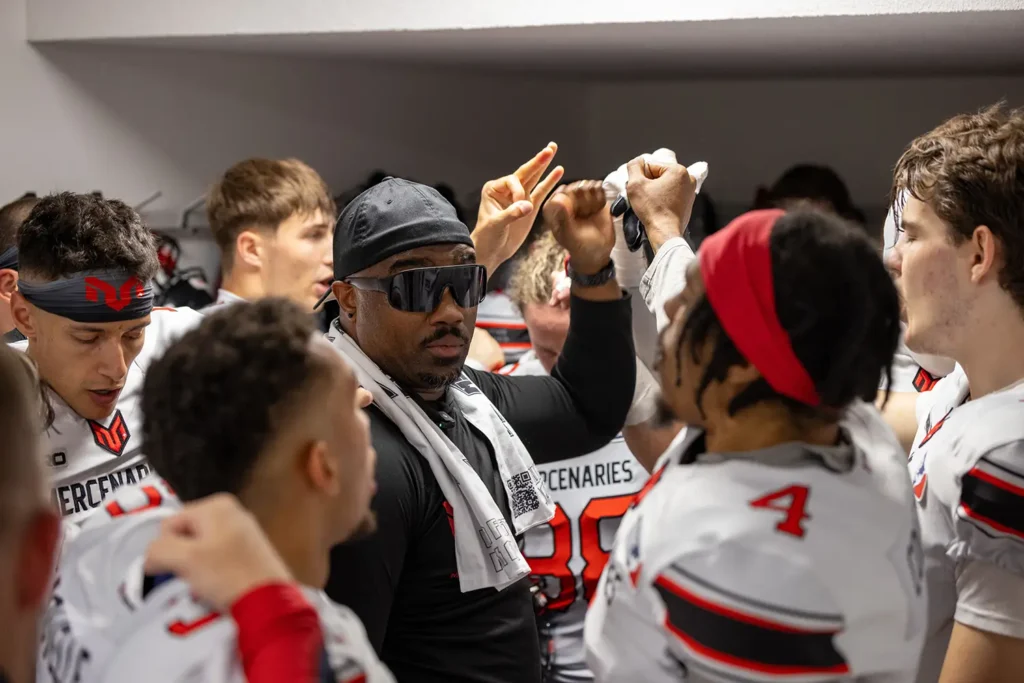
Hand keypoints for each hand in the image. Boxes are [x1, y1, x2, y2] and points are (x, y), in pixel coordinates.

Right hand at [144, 494, 292, 611]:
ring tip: (205, 583)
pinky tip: (219, 585)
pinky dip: (211, 572)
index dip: (164, 549)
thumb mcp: (185, 559)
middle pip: (184, 535)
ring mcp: (243, 531)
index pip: (169, 524)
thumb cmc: (229, 575)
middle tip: (190, 577)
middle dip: (180, 557)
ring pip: (199, 549)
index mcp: (217, 505)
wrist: (268, 602)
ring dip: (195, 568)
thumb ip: (158, 550)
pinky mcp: (250, 552)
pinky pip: (216, 559)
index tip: (174, 570)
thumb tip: (150, 557)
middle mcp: (232, 512)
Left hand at [472, 143, 564, 274]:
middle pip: (525, 172)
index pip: (512, 181)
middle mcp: (506, 190)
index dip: (518, 191)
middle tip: (550, 148)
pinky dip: (549, 182)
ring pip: (534, 178)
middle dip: (537, 161)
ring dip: (544, 165)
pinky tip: (558, 171)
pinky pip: (541, 191)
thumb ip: (511, 214)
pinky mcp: (529, 207)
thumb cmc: (487, 237)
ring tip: (553, 150)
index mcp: (493, 189)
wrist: (492, 251)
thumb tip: (527, 206)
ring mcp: (519, 197)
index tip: (519, 207)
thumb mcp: (496, 225)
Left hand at [543, 181, 615, 275]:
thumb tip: (559, 199)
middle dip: (584, 202)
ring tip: (591, 213)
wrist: (599, 250)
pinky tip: (598, 208)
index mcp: (552, 209)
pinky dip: (601, 198)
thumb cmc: (580, 246)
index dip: (572, 203)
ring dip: (593, 200)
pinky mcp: (592, 194)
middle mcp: (564, 200)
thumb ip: (563, 219)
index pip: (560, 194)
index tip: (578, 215)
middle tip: (586, 215)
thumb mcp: (570, 236)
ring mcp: (578, 196)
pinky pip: (598, 187)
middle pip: (575, 188)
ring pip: (587, 185)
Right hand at [625, 157, 697, 251]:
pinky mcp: (688, 202)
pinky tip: (657, 208)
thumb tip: (637, 162)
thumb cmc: (652, 210)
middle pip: (658, 175)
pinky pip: (670, 195)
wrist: (665, 233)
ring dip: (654, 191)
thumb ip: (634, 167)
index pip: (651, 166)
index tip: (640, 191)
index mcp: (678, 170)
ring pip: (664, 185)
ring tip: (650, 204)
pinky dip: (662, 199)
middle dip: (648, 184)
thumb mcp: (635, 184)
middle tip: (644, 198)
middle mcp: (688, 178)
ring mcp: (690, 191)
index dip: (640, 178)